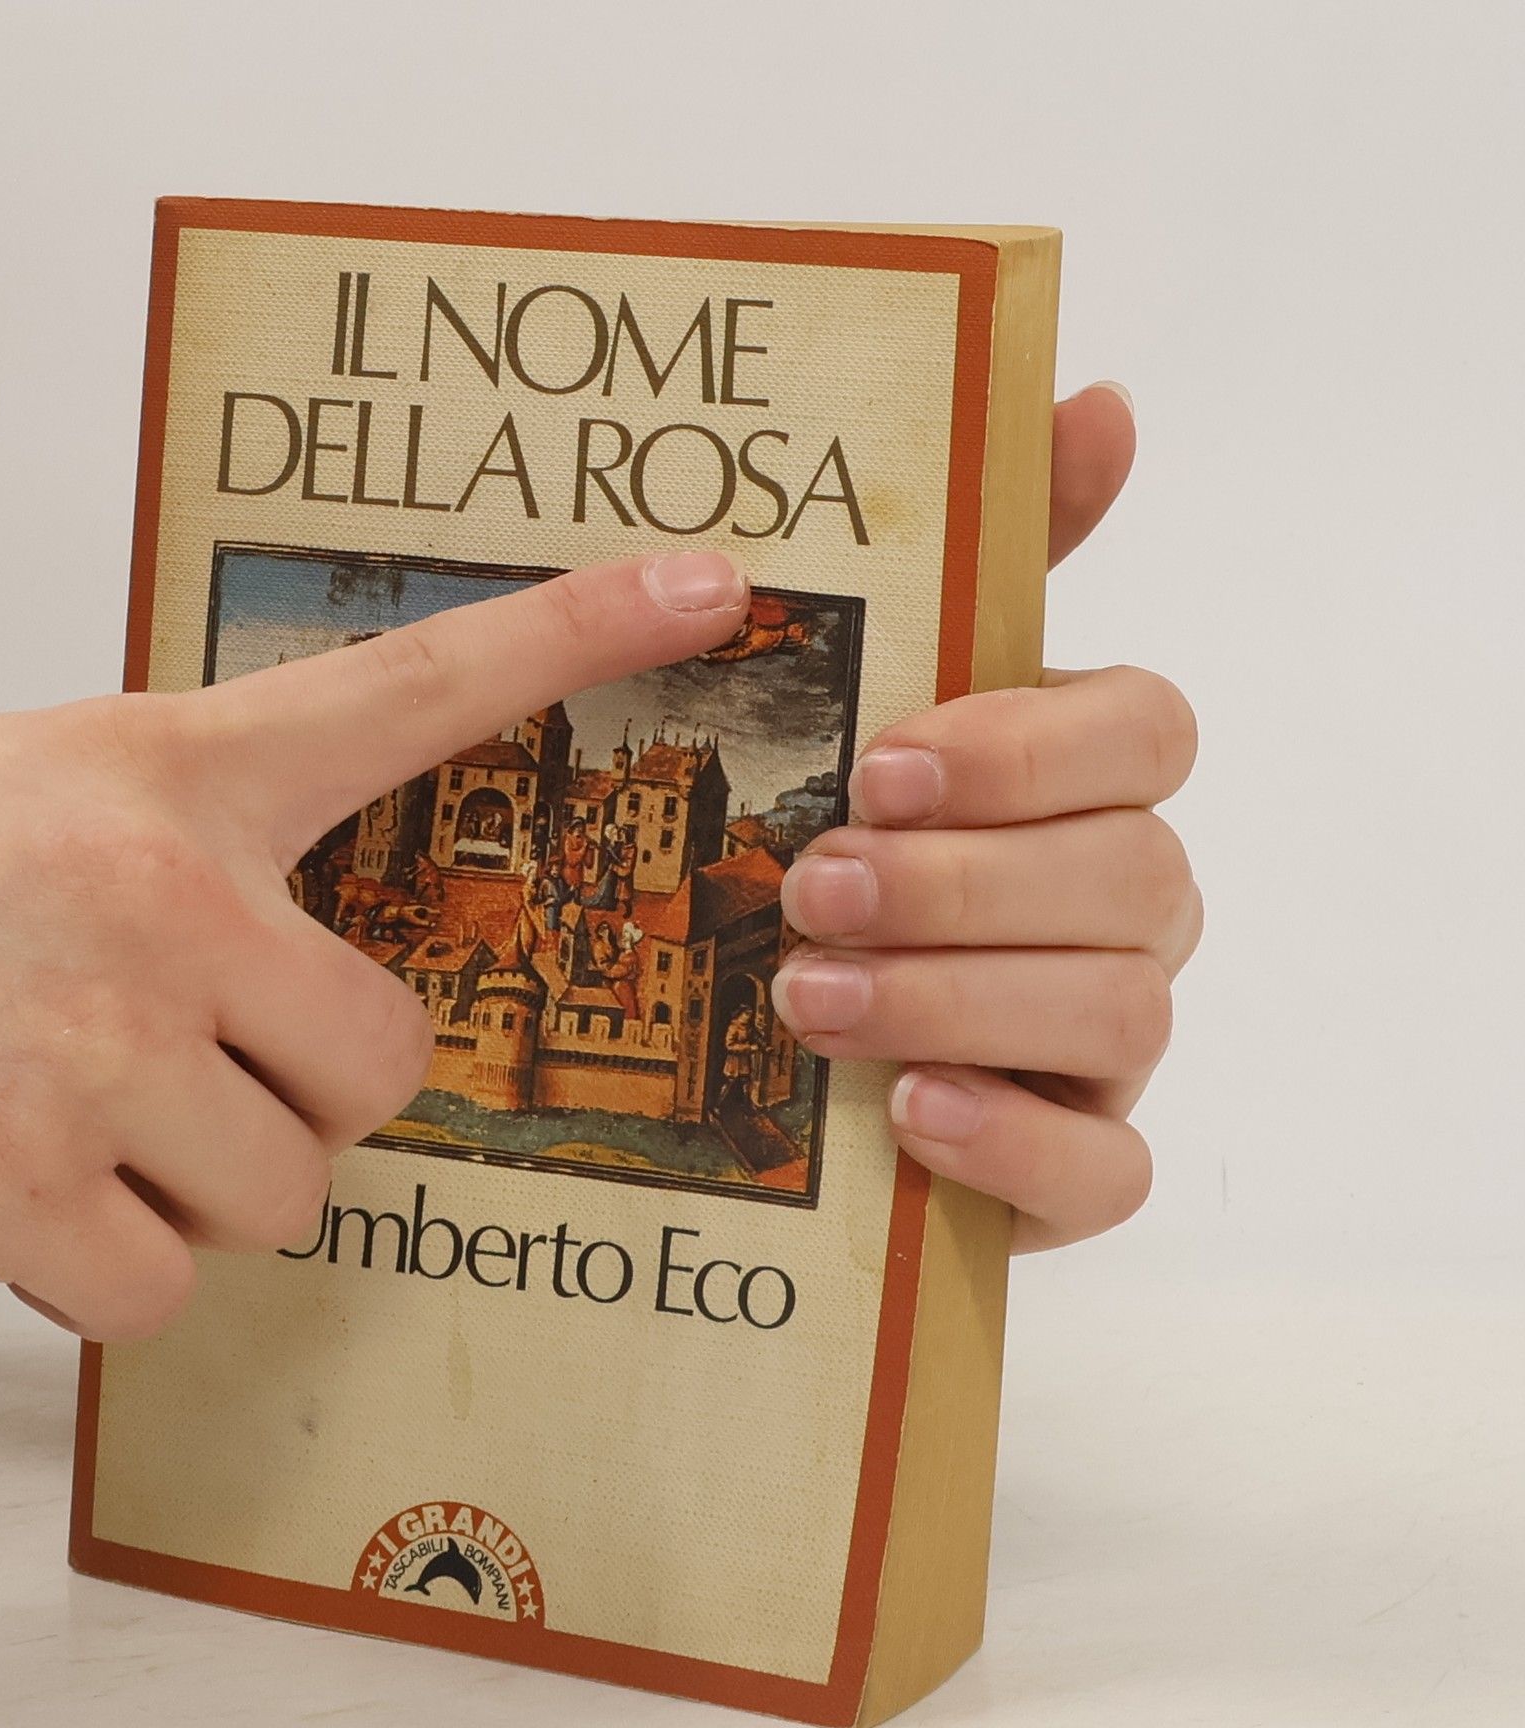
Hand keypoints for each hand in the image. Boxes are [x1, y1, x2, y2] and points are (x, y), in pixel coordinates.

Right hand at [0, 553, 749, 1335]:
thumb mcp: (7, 796)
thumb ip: (169, 859)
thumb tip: (282, 985)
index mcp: (156, 769)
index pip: (411, 688)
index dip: (577, 633)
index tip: (710, 584)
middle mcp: (157, 889)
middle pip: (386, 1062)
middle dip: (298, 1105)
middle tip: (174, 1087)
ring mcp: (95, 1036)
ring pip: (284, 1190)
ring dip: (187, 1193)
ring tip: (47, 1131)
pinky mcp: (15, 1178)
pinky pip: (158, 1285)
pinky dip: (86, 1273)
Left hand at [772, 383, 1200, 1250]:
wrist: (744, 1043)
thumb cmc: (821, 844)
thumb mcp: (861, 698)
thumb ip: (984, 560)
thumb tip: (1099, 396)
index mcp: (1074, 783)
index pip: (1146, 731)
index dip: (1033, 746)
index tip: (888, 759)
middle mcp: (1114, 905)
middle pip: (1136, 877)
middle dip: (968, 881)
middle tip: (816, 884)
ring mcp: (1101, 1042)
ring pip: (1120, 1015)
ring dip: (958, 998)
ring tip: (809, 997)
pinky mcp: (1071, 1164)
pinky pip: (1109, 1168)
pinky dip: (1016, 1144)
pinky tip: (908, 1116)